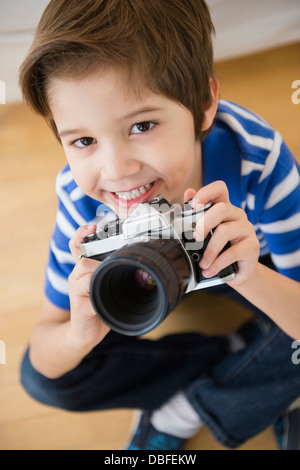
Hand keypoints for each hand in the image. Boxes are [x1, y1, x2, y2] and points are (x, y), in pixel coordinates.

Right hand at [68, 225, 109, 347]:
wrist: (84, 334)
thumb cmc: (99, 307)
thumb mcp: (106, 286)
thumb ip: (114, 272)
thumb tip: (140, 259)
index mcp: (84, 270)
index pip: (77, 246)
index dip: (82, 234)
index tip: (92, 226)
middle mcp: (77, 278)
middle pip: (83, 260)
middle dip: (98, 261)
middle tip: (114, 266)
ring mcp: (76, 293)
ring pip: (84, 275)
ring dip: (99, 277)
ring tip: (109, 282)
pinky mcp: (79, 308)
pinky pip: (89, 298)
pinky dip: (100, 298)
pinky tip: (106, 302)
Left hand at [184, 181, 259, 285]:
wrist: (237, 272)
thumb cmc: (219, 250)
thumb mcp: (205, 234)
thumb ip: (195, 215)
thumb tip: (188, 193)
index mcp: (224, 208)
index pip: (220, 189)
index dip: (206, 192)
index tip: (194, 205)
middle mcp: (237, 216)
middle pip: (222, 208)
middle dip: (204, 223)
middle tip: (195, 238)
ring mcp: (247, 229)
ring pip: (225, 231)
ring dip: (210, 250)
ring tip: (203, 262)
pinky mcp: (253, 246)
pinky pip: (232, 252)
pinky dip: (217, 264)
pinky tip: (210, 270)